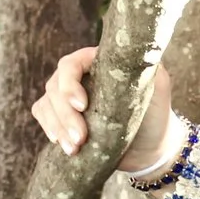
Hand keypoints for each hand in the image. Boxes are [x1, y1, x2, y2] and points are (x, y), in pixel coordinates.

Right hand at [31, 46, 175, 171]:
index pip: (71, 64)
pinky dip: (49, 129)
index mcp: (98, 62)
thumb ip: (148, 67)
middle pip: (55, 86)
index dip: (69, 83)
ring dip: (56, 126)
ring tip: (73, 148)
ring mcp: (67, 95)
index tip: (82, 106)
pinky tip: (61, 144)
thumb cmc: (156, 114)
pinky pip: (42, 115)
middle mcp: (79, 75)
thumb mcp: (157, 87)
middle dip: (65, 114)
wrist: (150, 148)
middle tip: (80, 138)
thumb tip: (138, 50)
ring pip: (46, 103)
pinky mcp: (61, 116)